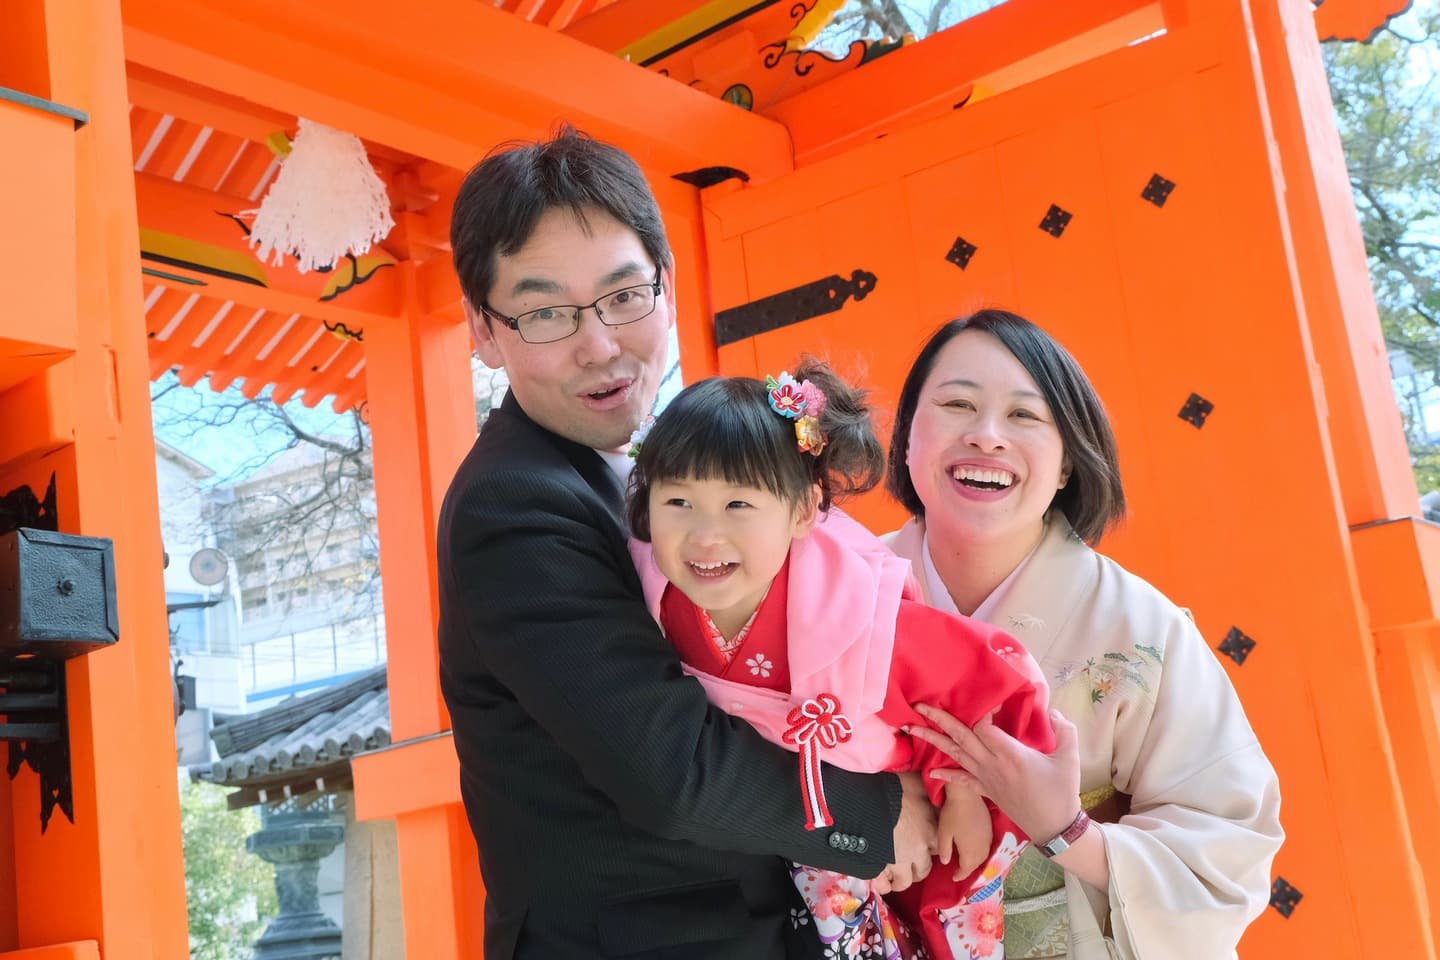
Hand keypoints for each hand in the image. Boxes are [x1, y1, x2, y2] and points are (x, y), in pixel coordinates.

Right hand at [872, 771, 936, 894]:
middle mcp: (918, 850)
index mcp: (930, 830)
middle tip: (907, 860)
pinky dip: (881, 885)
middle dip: (916, 867)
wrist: (863, 799)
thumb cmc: (891, 788)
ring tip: (891, 872)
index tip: (921, 842)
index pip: (937, 846)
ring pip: (905, 882)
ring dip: (900, 879)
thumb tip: (933, 785)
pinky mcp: (879, 870)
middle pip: (923, 869)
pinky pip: (883, 887)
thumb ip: (926, 789)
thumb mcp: (914, 782)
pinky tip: (877, 880)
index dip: (928, 845)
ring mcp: (899, 863)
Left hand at [910, 704, 1080, 843]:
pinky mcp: (986, 792)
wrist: (1054, 828)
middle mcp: (991, 764)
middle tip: (919, 705)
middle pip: (961, 737)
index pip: (984, 727)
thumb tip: (1053, 710)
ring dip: (932, 740)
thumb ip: (1065, 730)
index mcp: (1010, 754)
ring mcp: (985, 779)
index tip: (986, 700)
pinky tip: (931, 769)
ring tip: (912, 728)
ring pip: (954, 755)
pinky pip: (962, 781)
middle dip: (939, 719)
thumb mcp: (1070, 758)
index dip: (981, 711)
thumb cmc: (1062, 792)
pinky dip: (946, 774)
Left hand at [937, 781, 991, 880]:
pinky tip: (976, 847)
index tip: (954, 877)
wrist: (966, 794)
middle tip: (961, 871)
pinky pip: (988, 846)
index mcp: (970, 851)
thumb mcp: (943, 833)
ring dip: (976, 861)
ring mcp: (988, 838)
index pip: (966, 868)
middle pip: (977, 863)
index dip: (961, 875)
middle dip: (969, 869)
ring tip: (968, 861)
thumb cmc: (952, 814)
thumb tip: (946, 862)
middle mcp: (982, 847)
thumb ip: (944, 850)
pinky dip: (982, 851)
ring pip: (984, 855)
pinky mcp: (990, 828)